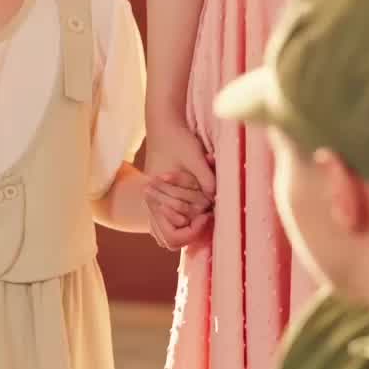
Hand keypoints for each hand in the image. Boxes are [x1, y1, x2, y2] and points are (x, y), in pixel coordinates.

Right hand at [143, 125, 215, 250]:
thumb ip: (206, 179)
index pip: (173, 235)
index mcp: (155, 197)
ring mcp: (153, 205)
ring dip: (186, 231)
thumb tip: (216, 201)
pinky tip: (195, 215)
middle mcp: (151, 205)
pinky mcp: (158, 201)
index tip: (207, 215)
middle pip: (171, 240)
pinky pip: (166, 226)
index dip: (193, 231)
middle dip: (193, 231)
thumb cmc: (178, 140)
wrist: (164, 127)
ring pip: (167, 236)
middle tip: (207, 215)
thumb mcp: (194, 157)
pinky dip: (180, 226)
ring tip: (201, 216)